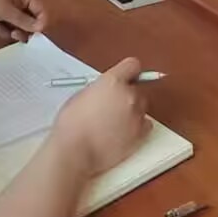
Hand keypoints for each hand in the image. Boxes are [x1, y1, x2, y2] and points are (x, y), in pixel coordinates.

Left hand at [0, 0, 47, 41]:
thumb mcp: (6, 10)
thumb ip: (24, 20)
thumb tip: (41, 28)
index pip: (41, 11)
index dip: (39, 24)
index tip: (33, 35)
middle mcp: (20, 2)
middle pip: (32, 20)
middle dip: (25, 29)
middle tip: (16, 35)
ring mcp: (10, 10)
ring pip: (20, 26)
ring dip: (14, 31)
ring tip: (4, 30)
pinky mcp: (1, 16)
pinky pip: (9, 27)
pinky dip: (5, 30)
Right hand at [52, 57, 148, 175]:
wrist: (76, 151)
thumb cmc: (72, 123)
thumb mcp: (81, 95)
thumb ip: (99, 90)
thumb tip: (106, 92)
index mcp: (113, 81)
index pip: (132, 65)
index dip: (128, 72)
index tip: (124, 79)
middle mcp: (129, 95)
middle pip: (137, 89)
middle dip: (127, 96)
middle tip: (112, 107)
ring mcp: (137, 115)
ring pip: (141, 107)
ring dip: (132, 111)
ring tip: (114, 123)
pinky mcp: (141, 134)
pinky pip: (146, 124)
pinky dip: (137, 127)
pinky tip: (122, 133)